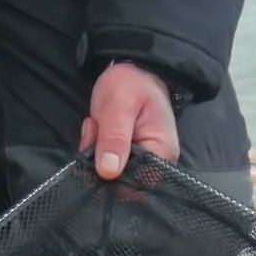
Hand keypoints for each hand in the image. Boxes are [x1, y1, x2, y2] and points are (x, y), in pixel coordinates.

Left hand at [79, 61, 180, 179]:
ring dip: (94, 149)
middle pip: (118, 180)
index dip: (110, 172)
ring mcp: (140, 161)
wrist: (132, 70)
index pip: (134, 184)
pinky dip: (95, 147)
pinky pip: (104, 163)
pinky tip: (99, 128)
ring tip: (99, 123)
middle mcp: (155, 163)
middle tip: (98, 126)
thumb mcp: (119, 107)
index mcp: (161, 153)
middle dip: (99, 156)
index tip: (100, 144)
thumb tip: (108, 172)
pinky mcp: (127, 157)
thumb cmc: (131, 84)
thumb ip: (114, 139)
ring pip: (106, 172)